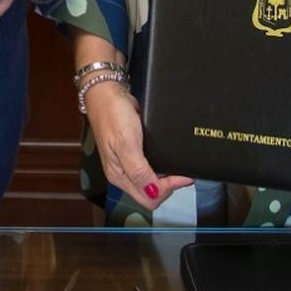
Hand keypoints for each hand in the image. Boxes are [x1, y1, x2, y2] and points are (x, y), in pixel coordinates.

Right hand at [83, 79, 192, 213]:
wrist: (106, 92)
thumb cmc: (113, 115)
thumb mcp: (126, 143)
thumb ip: (138, 170)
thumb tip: (153, 193)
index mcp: (119, 176)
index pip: (148, 198)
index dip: (167, 190)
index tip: (182, 176)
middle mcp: (124, 174)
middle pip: (151, 194)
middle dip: (169, 187)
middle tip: (184, 173)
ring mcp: (128, 164)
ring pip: (152, 182)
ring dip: (167, 179)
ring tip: (181, 168)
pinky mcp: (133, 153)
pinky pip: (151, 168)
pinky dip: (162, 167)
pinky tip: (169, 159)